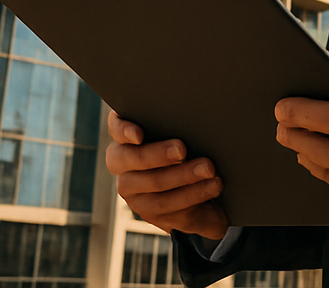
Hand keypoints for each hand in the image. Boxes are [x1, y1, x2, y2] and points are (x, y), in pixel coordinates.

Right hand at [105, 111, 228, 238]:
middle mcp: (124, 167)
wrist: (206, 190)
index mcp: (127, 139)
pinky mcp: (152, 214)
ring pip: (155, 185)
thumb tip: (193, 114)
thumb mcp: (185, 134)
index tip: (139, 134)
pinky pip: (172, 207)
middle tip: (182, 149)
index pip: (116, 128)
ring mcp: (135, 194)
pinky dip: (195, 194)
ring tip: (208, 169)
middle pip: (131, 159)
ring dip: (184, 176)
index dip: (124, 130)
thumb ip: (178, 124)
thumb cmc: (192, 151)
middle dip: (157, 154)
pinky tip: (213, 186)